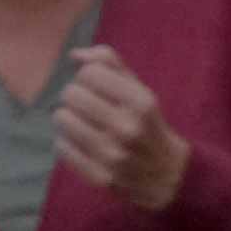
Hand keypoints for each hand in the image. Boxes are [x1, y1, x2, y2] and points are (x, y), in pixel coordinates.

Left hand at [54, 47, 190, 211]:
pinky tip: (82, 144)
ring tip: (84, 125)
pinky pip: (61, 146)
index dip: (89, 76)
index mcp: (141, 102)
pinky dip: (68, 142)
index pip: (90, 73)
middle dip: (76, 96)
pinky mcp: (99, 176)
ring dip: (70, 118)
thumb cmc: (149, 126)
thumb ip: (111, 65)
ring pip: (62, 118)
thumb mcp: (140, 91)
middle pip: (71, 94)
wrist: (169, 176)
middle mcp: (126, 127)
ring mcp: (111, 154)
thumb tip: (74, 54)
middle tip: (87, 106)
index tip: (97, 87)